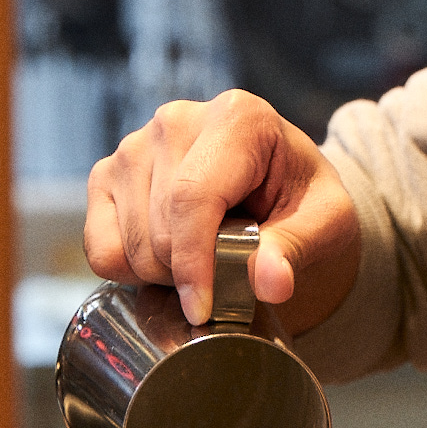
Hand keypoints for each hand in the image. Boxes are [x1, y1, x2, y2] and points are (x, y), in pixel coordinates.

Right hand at [84, 91, 359, 332]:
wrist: (278, 189)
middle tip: (227, 276)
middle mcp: (176, 121)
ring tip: (204, 259)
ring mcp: (134, 146)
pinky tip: (169, 258)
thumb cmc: (302, 200)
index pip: (193, 198)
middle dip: (189, 274)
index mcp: (237, 118)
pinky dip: (130, 270)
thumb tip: (270, 282)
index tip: (204, 309)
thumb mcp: (326, 223)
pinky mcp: (106, 175)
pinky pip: (100, 249)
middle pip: (160, 228)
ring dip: (164, 274)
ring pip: (129, 244)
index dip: (194, 262)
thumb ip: (297, 248)